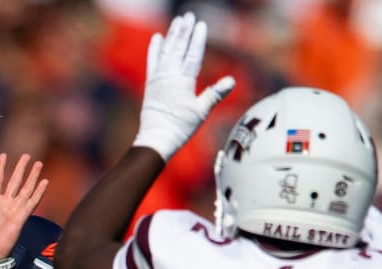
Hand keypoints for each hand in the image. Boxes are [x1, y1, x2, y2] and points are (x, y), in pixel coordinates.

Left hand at [0, 152, 47, 260]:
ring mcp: (13, 210)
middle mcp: (4, 204)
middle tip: (26, 156)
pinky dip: (38, 192)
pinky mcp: (20, 217)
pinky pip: (31, 202)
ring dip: (32, 176)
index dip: (0, 168)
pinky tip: (44, 182)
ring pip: (25, 188)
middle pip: (14, 181)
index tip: (3, 156)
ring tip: (38, 163)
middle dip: (20, 168)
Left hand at [133, 12, 235, 160]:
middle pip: (178, 48)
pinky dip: (155, 50)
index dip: (197, 39)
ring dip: (172, 35)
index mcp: (183, 81)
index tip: (200, 25)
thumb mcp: (200, 112)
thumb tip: (231, 80)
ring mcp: (158, 79)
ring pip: (166, 52)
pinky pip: (152, 62)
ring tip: (177, 21)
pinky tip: (157, 38)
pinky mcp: (150, 84)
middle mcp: (169, 76)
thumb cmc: (180, 128)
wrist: (156, 139)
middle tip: (188, 15)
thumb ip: (214, 94)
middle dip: (184, 31)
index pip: (192, 55)